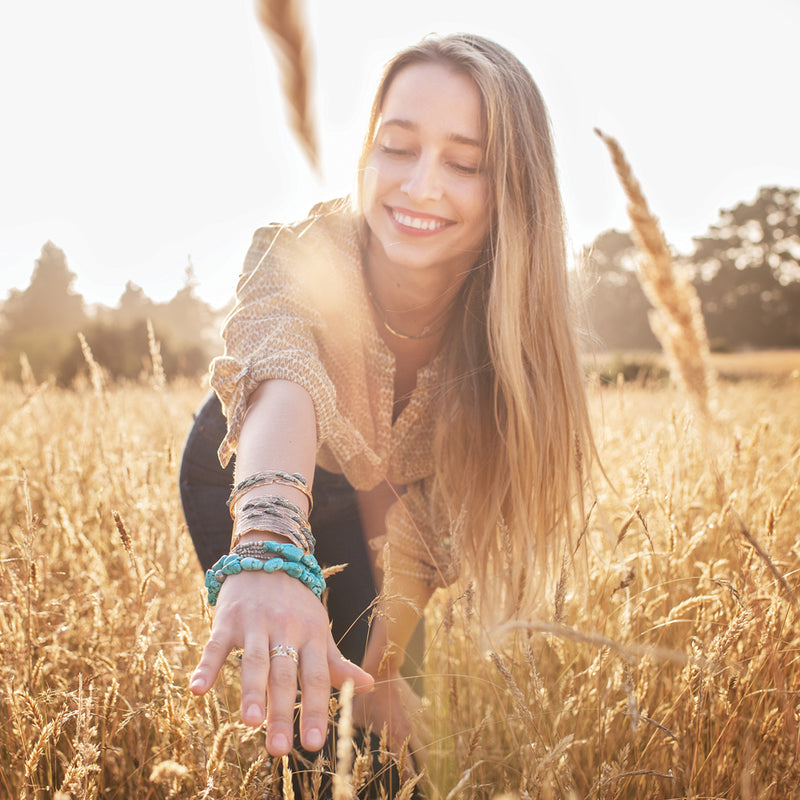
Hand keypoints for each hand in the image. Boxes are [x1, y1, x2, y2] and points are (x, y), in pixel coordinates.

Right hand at [189, 569, 373, 755]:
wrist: (268, 556)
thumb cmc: (296, 604)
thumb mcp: (319, 629)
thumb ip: (337, 663)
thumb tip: (370, 686)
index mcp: (311, 634)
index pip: (315, 677)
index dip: (314, 709)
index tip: (313, 743)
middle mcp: (285, 629)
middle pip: (284, 675)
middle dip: (281, 712)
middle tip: (279, 750)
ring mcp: (255, 623)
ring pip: (254, 661)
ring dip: (252, 692)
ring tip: (250, 723)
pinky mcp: (228, 619)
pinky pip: (216, 645)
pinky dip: (206, 666)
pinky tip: (197, 690)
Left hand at [350, 668, 429, 772]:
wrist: (383, 671)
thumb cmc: (366, 696)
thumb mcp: (356, 718)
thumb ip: (354, 734)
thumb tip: (341, 745)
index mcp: (397, 736)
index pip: (408, 768)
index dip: (409, 780)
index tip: (410, 789)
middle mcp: (412, 730)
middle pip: (424, 759)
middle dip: (421, 770)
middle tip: (417, 779)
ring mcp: (420, 718)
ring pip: (429, 743)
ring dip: (424, 752)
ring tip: (420, 761)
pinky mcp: (422, 708)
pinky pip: (429, 726)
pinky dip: (426, 733)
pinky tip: (420, 735)